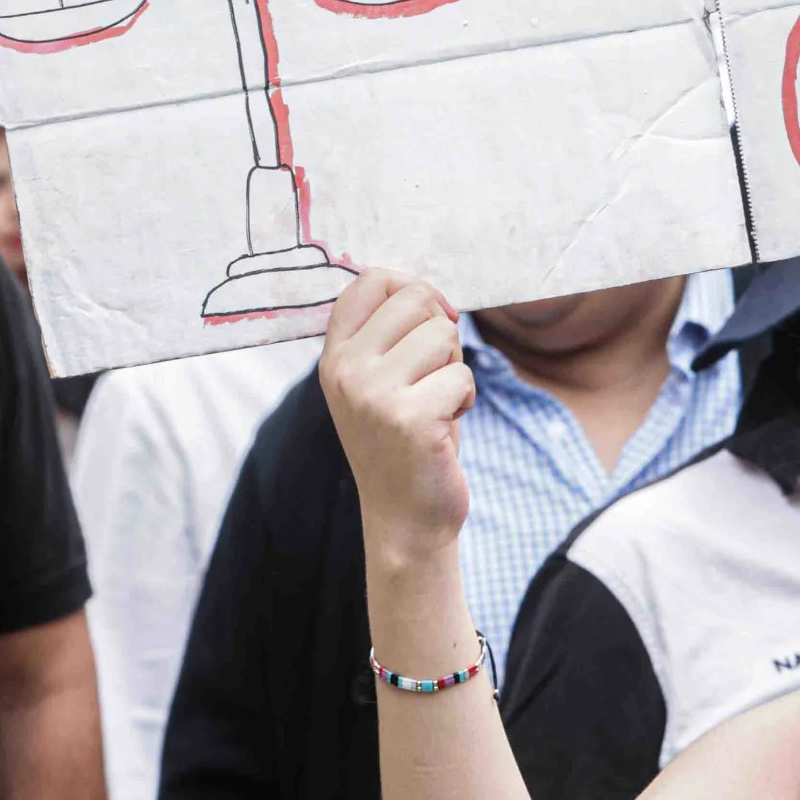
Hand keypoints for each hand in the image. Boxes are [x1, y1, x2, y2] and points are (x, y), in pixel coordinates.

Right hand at [320, 270, 474, 569]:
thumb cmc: (405, 439)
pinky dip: (465, 400)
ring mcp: (372, 394)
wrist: (404, 518)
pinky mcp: (408, 417)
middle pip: (416, 299)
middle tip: (430, 378)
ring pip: (444, 334)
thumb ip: (390, 334)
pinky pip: (462, 376)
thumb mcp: (381, 380)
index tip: (428, 316)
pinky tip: (443, 428)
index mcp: (334, 356)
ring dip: (454, 369)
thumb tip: (423, 286)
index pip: (370, 281)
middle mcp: (345, 371)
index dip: (412, 286)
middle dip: (441, 332)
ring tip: (434, 405)